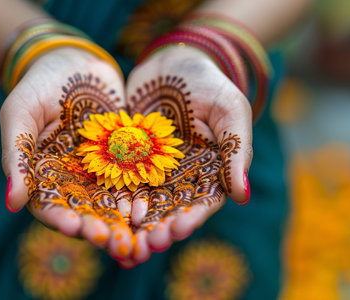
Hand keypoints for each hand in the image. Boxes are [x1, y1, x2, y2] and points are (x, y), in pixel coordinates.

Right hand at [0, 49, 134, 259]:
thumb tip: (12, 203)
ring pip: (112, 201)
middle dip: (98, 227)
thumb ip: (16, 155)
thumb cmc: (38, 86)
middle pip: (85, 211)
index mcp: (43, 175)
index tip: (74, 228)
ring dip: (123, 220)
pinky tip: (152, 208)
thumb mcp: (19, 114)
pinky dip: (142, 195)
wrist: (72, 61)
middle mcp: (73, 178)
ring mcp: (100, 169)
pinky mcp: (125, 157)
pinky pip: (134, 178)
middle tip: (112, 242)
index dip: (61, 219)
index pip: (50, 206)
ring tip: (136, 236)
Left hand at [122, 45, 251, 265]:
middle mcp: (180, 175)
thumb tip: (242, 195)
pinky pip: (120, 180)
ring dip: (134, 222)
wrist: (172, 61)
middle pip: (170, 209)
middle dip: (159, 227)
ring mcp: (153, 167)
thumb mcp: (230, 110)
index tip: (177, 230)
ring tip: (124, 239)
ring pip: (144, 201)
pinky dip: (115, 198)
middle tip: (146, 244)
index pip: (201, 202)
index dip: (190, 218)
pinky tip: (106, 213)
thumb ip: (237, 150)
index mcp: (209, 170)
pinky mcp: (128, 156)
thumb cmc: (208, 83)